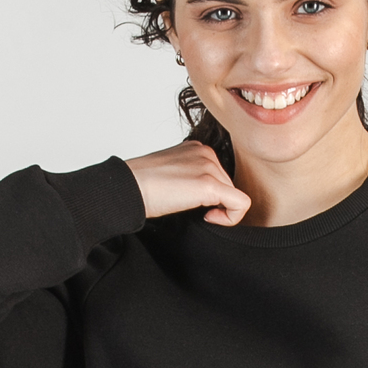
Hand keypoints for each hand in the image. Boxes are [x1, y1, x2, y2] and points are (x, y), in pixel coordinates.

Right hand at [125, 141, 251, 225]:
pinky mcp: (209, 184)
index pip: (221, 176)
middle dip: (217, 203)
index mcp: (197, 149)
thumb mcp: (173, 175)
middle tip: (193, 210)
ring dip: (220, 210)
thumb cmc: (142, 187)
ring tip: (194, 212)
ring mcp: (208, 166)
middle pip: (229, 186)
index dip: (213, 196)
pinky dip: (230, 218)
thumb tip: (205, 198)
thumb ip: (191, 178)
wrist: (127, 188)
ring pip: (236, 196)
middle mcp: (205, 153)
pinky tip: (207, 218)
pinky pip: (240, 205)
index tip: (192, 203)